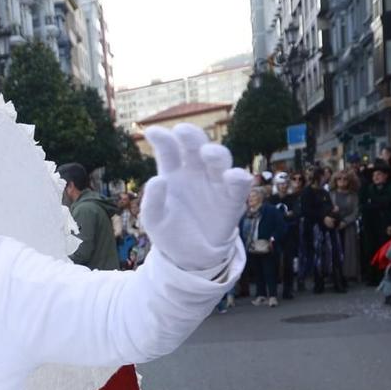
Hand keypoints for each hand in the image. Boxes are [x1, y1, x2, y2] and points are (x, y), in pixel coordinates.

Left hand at [140, 124, 249, 273]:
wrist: (190, 257)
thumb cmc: (170, 231)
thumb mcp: (153, 220)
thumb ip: (152, 202)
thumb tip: (157, 179)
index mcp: (173, 172)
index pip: (168, 149)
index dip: (162, 138)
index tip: (153, 132)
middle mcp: (195, 171)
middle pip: (195, 146)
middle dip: (191, 136)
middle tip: (183, 131)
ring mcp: (215, 182)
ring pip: (220, 159)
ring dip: (215, 153)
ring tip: (207, 153)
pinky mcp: (232, 199)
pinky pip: (238, 185)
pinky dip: (238, 178)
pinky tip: (233, 176)